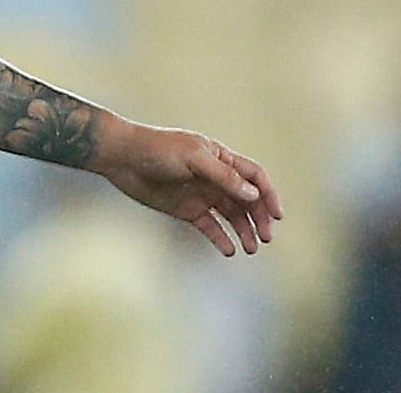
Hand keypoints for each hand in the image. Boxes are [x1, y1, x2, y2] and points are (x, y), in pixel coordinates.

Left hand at [95, 123, 282, 255]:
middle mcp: (214, 177)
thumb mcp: (194, 158)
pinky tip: (228, 250)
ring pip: (231, 215)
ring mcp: (201, 194)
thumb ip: (223, 176)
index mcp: (220, 158)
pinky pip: (209, 226)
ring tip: (250, 248)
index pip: (254, 176)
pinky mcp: (186, 209)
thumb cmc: (158, 149)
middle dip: (259, 218)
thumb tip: (253, 195)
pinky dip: (220, 238)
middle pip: (246, 199)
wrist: (123, 158)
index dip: (268, 194)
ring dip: (243, 231)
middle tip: (264, 238)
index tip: (277, 216)